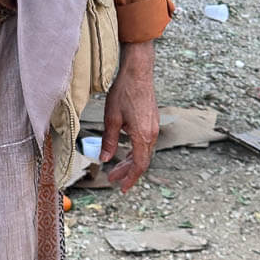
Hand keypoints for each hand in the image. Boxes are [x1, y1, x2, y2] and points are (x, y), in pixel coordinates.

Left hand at [101, 40, 158, 192]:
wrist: (138, 71)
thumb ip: (109, 141)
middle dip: (127, 171)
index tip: (121, 187)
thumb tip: (105, 159)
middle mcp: (152, 133)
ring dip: (131, 160)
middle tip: (113, 179)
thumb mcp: (111, 118)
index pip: (139, 165)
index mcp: (143, 136)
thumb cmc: (124, 92)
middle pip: (142, 160)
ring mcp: (154, 126)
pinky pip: (145, 141)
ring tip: (116, 165)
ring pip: (144, 151)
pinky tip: (125, 148)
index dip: (130, 178)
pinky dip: (135, 149)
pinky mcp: (152, 119)